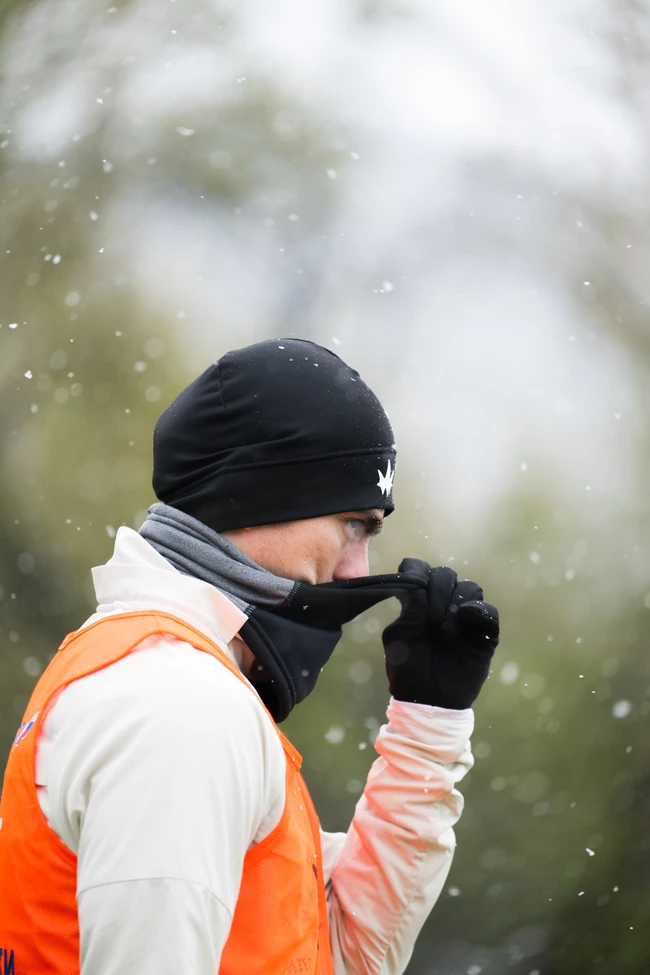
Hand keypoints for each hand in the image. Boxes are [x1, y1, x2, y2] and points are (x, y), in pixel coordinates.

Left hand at [382, 558, 498, 709]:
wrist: (428, 702)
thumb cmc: (408, 670)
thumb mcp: (399, 638)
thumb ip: (409, 610)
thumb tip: (420, 586)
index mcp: (418, 602)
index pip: (419, 569)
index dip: (417, 570)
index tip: (414, 587)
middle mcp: (442, 604)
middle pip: (446, 574)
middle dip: (438, 589)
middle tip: (430, 619)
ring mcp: (465, 618)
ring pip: (470, 587)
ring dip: (456, 601)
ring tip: (444, 630)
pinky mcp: (484, 633)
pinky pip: (489, 610)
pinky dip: (478, 609)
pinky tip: (464, 621)